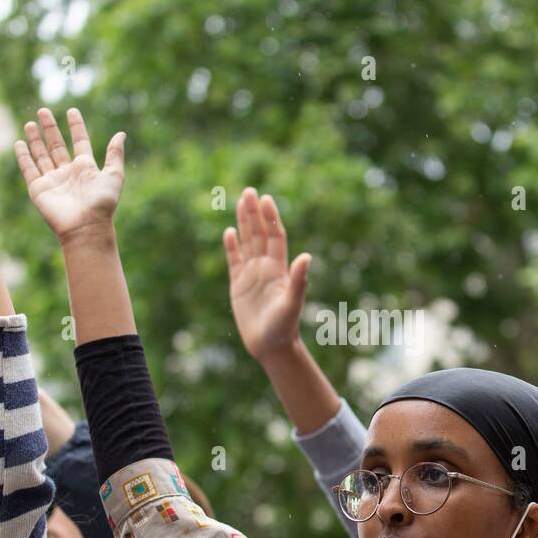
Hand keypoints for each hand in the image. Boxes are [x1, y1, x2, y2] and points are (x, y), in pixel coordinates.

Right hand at [14, 107, 125, 239]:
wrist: (86, 226)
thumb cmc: (102, 203)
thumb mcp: (114, 175)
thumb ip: (115, 154)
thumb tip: (121, 133)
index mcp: (86, 168)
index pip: (79, 141)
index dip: (76, 126)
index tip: (72, 110)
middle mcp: (68, 172)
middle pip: (56, 145)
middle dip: (50, 128)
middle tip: (43, 110)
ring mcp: (52, 180)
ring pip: (41, 155)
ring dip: (35, 139)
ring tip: (30, 122)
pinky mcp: (38, 189)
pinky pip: (29, 169)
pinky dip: (23, 156)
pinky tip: (19, 143)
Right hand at [224, 187, 310, 362]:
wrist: (271, 346)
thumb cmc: (284, 327)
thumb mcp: (292, 303)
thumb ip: (299, 280)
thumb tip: (307, 256)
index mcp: (279, 269)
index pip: (275, 237)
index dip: (271, 218)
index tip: (266, 199)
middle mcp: (266, 268)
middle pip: (260, 234)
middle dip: (255, 213)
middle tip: (249, 191)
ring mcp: (252, 275)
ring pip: (247, 243)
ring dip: (244, 223)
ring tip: (241, 201)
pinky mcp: (239, 286)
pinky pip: (234, 261)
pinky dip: (232, 246)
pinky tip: (230, 231)